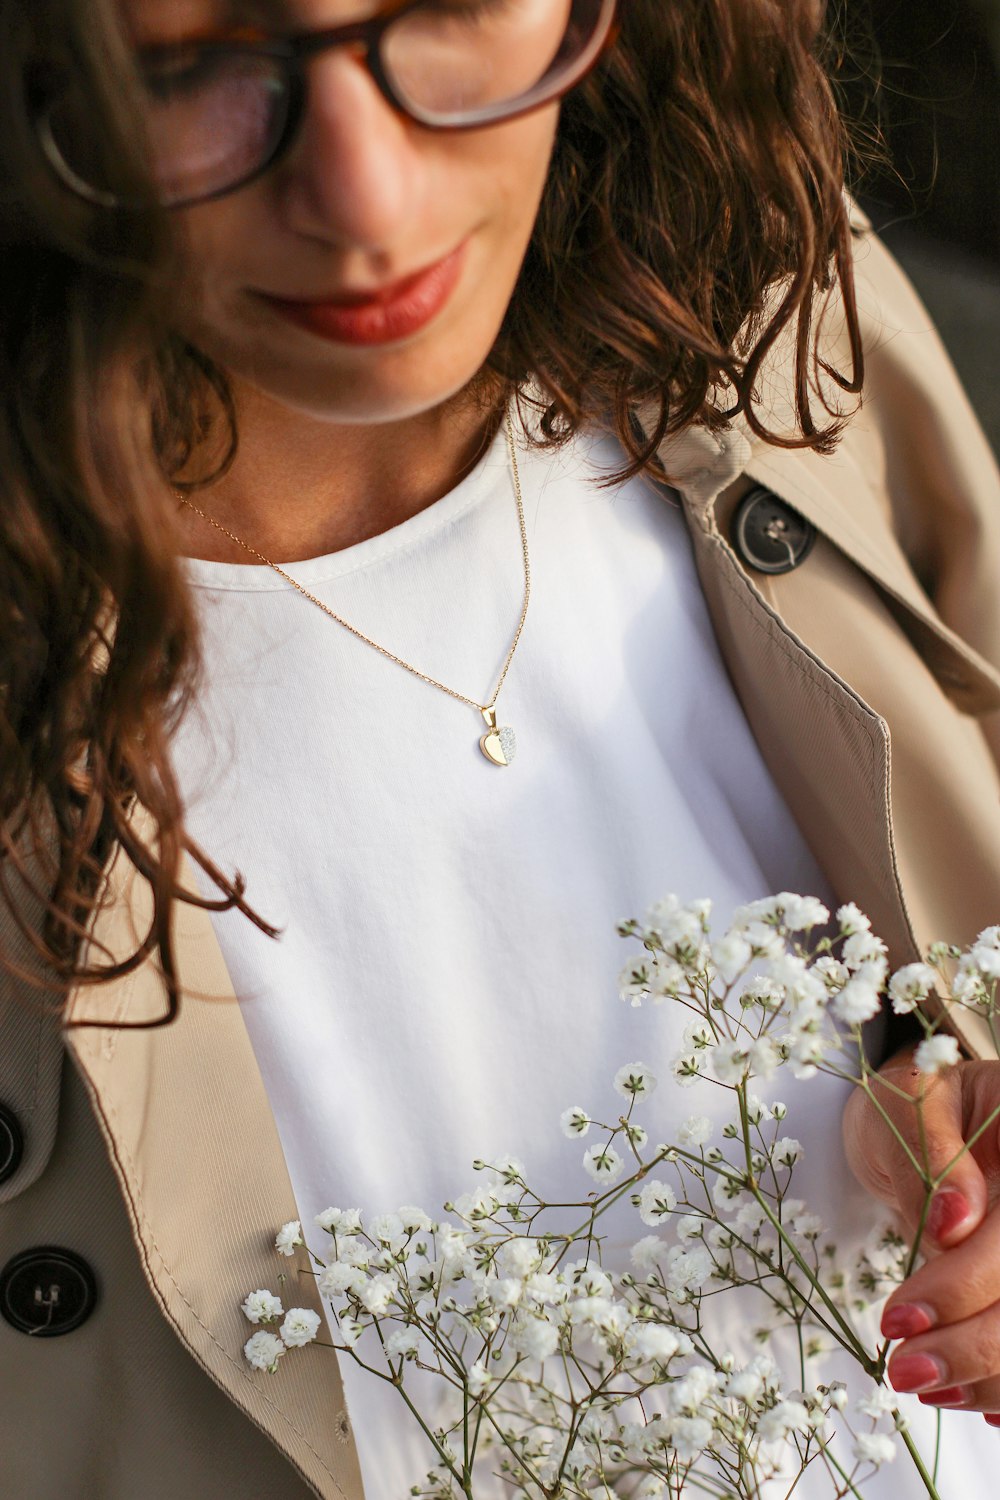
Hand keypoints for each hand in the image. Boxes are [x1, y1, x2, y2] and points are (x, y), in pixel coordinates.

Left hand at [843, 1046, 999, 1421]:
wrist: (929, 1117)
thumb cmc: (916, 1101)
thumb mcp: (909, 1104)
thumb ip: (933, 1156)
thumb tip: (955, 1221)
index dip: (965, 1285)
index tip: (900, 1317)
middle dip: (976, 1346)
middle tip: (904, 1370)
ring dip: (992, 1374)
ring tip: (924, 1383)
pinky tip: (972, 1397)